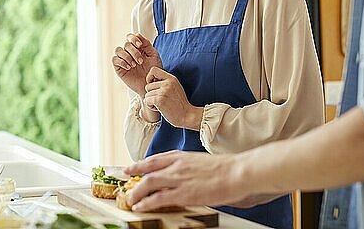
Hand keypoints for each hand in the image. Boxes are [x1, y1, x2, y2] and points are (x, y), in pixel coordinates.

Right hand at [112, 34, 161, 120]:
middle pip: (126, 44)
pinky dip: (121, 62)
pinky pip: (115, 60)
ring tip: (134, 65)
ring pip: (118, 50)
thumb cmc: (153, 71)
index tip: (140, 45)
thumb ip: (147, 44)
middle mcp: (129, 53)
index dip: (134, 39)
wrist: (151, 85)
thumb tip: (137, 34)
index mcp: (137, 48)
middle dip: (133, 51)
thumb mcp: (153, 55)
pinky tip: (129, 67)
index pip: (131, 37)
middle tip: (140, 61)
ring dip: (127, 56)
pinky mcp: (119, 68)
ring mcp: (123, 60)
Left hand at [123, 150, 244, 211]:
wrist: (237, 172)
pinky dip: (146, 203)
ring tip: (131, 199)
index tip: (134, 166)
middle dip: (134, 173)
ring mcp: (178, 178)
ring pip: (149, 183)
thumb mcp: (202, 162)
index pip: (157, 158)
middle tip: (126, 179)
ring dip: (137, 192)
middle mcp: (177, 165)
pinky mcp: (183, 193)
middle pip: (148, 168)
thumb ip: (189, 167)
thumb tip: (184, 174)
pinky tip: (140, 207)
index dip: (142, 162)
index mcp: (183, 156)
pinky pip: (158, 198)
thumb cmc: (226, 168)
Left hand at [144, 67, 202, 129]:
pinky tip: (160, 109)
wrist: (187, 115)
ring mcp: (163, 91)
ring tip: (162, 105)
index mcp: (171, 78)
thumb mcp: (175, 88)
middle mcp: (167, 83)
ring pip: (147, 95)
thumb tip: (149, 80)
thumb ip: (165, 82)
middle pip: (148, 86)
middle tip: (161, 100)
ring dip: (152, 102)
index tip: (153, 86)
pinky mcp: (159, 100)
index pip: (153, 70)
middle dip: (151, 95)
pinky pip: (146, 101)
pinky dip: (151, 107)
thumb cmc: (179, 104)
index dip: (149, 77)